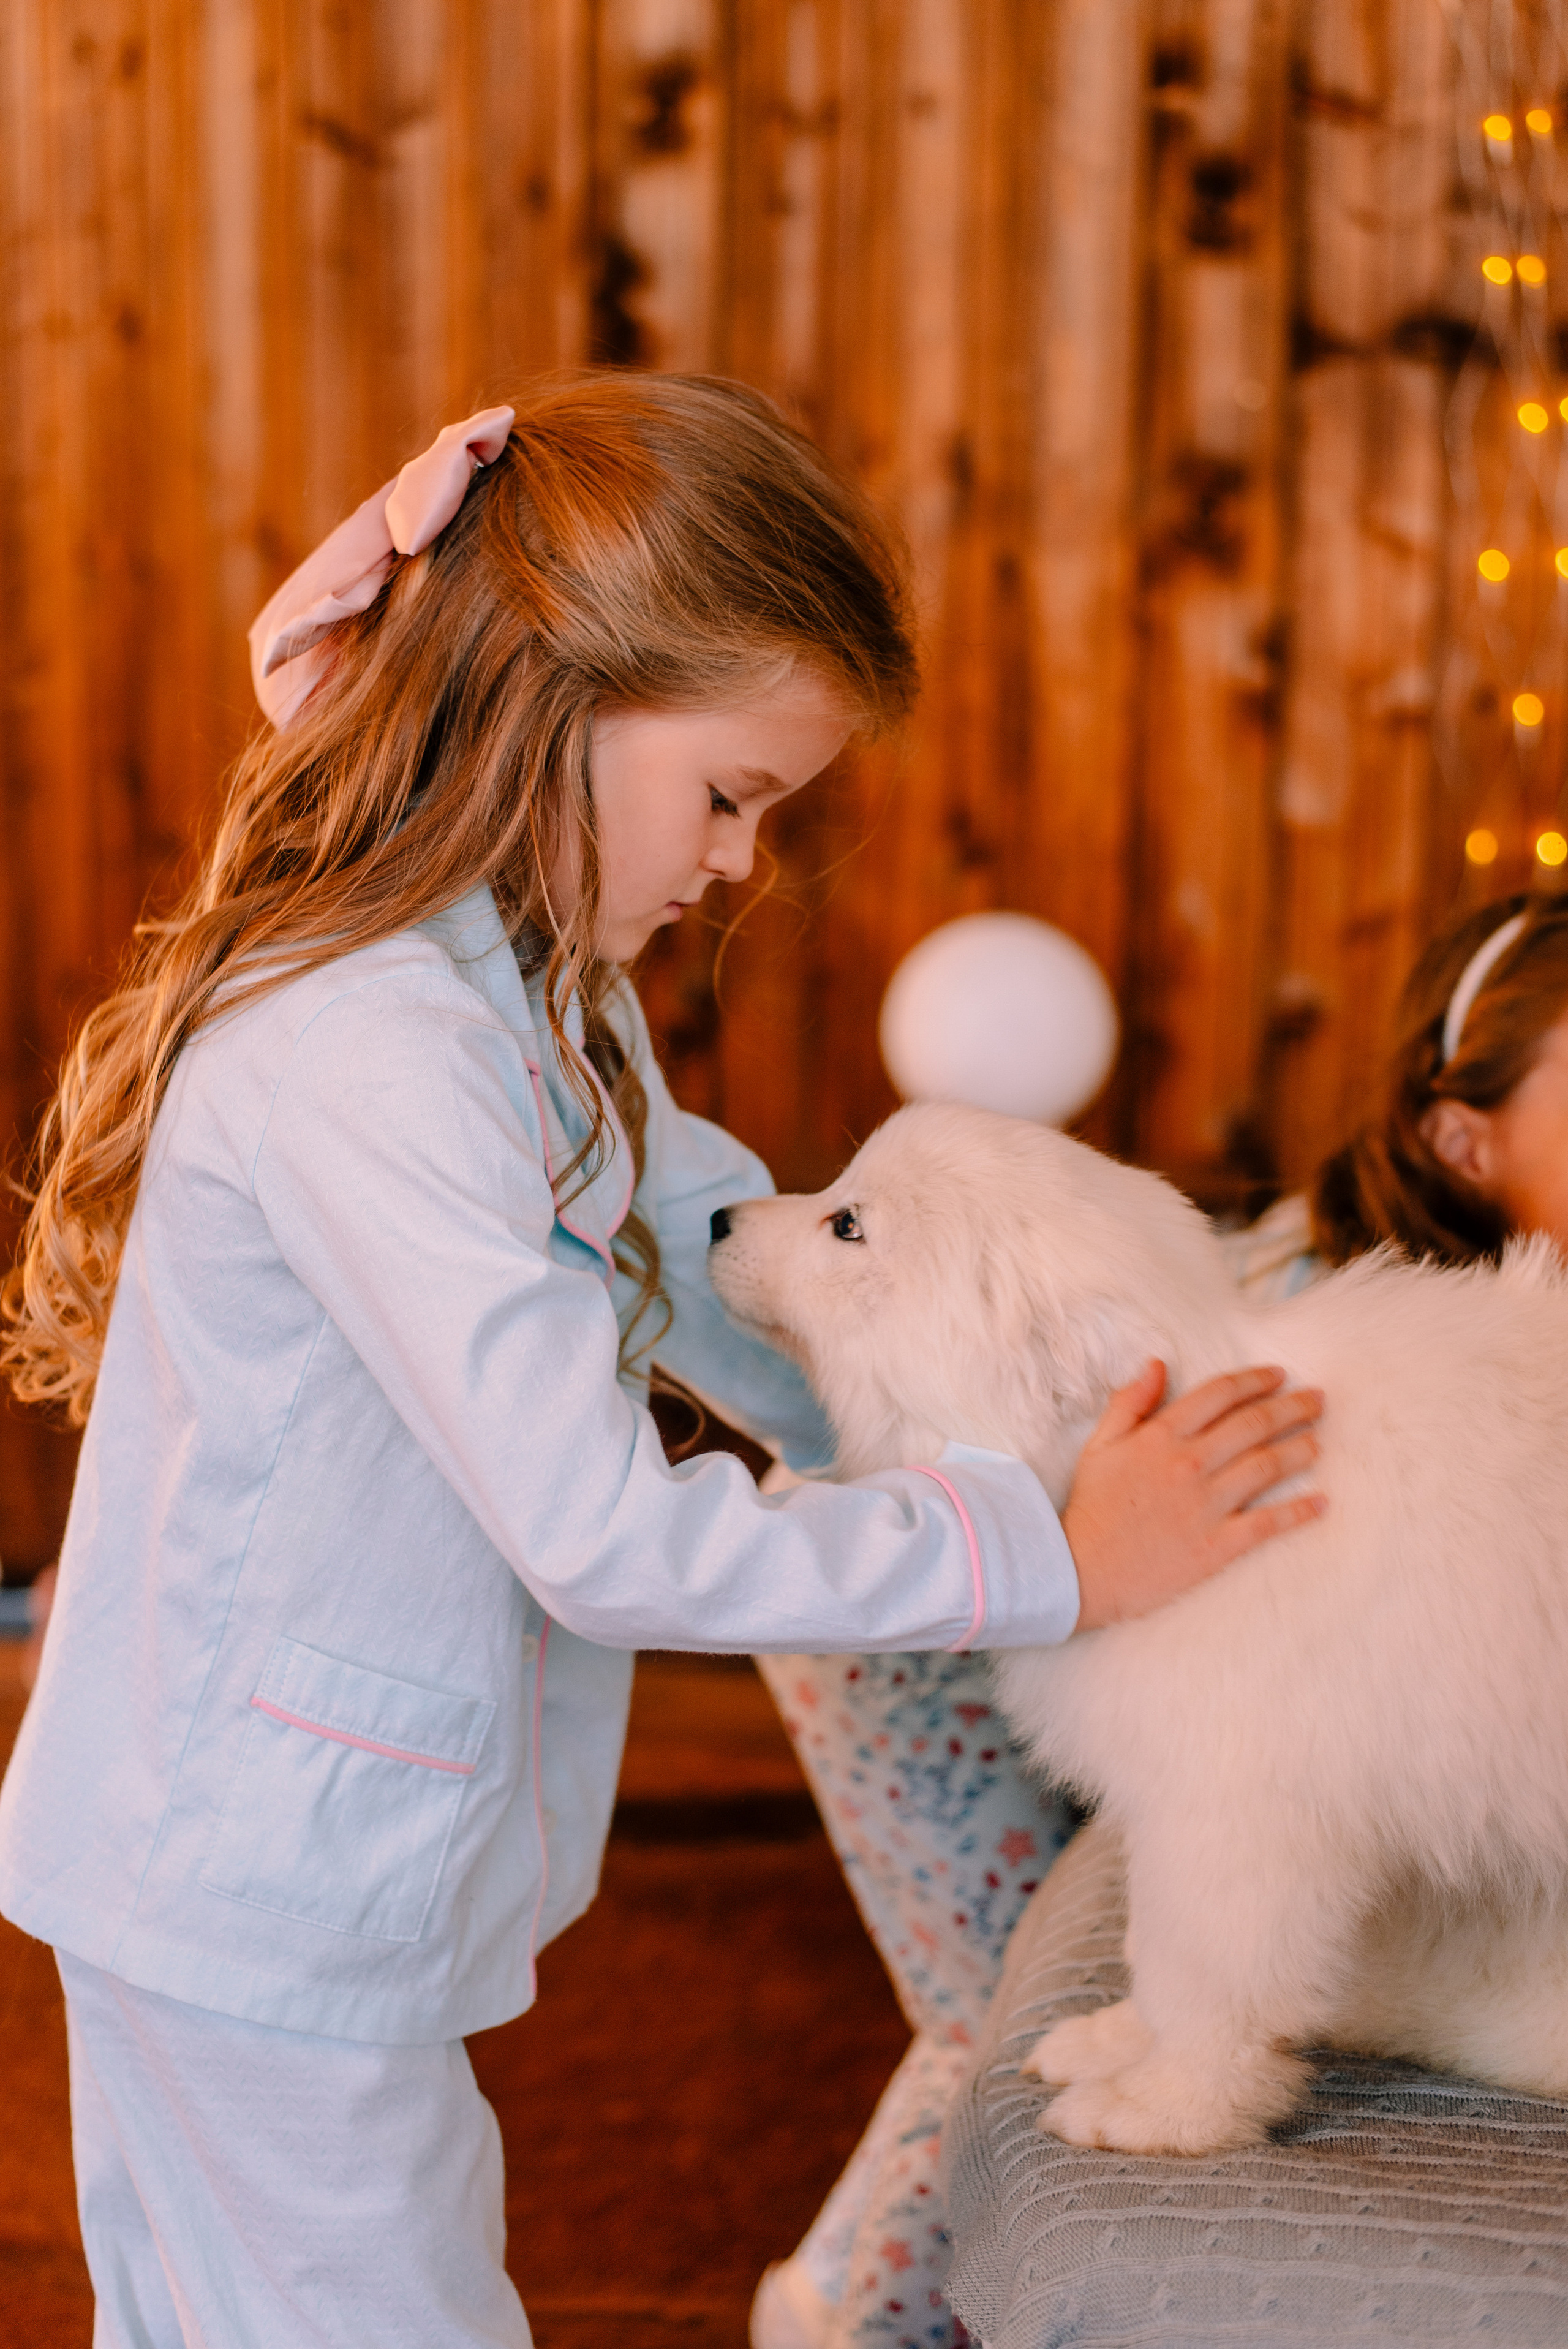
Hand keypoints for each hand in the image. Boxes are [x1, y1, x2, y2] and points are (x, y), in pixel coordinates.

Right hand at [1064, 1361, 1324, 1632]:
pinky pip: (1267, 1524)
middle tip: (1318, 1401)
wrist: (1081, 1571)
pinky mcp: (1217, 1545)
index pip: (1220, 1394)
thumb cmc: (1091, 1506)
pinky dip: (1298, 1512)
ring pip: (1267, 1466)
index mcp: (1162, 1436)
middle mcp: (1190, 1463)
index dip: (1254, 1380)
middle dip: (1292, 1407)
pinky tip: (1321, 1503)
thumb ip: (1130, 1402)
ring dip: (1300, 1450)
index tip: (1278, 1376)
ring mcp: (1206, 1505)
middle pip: (1254, 1424)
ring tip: (1319, 1442)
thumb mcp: (1100, 1444)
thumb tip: (1157, 1364)